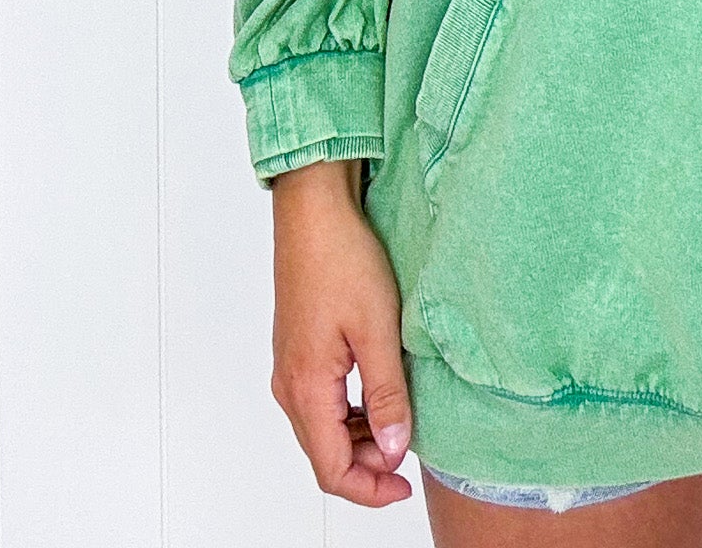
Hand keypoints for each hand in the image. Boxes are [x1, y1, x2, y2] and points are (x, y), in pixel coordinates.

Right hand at [267, 158, 415, 506]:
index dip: (370, 488)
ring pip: (324, 427)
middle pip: (325, 453)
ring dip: (362, 436)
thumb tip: (395, 450)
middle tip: (412, 450)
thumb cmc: (343, 260)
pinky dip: (352, 410)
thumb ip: (387, 394)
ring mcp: (290, 367)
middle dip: (369, 464)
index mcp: (306, 389)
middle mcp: (289, 385)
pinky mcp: (299, 350)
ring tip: (403, 419)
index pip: (332, 469)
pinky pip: (322, 400)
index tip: (406, 487)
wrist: (314, 212)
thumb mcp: (378, 330)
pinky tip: (381, 393)